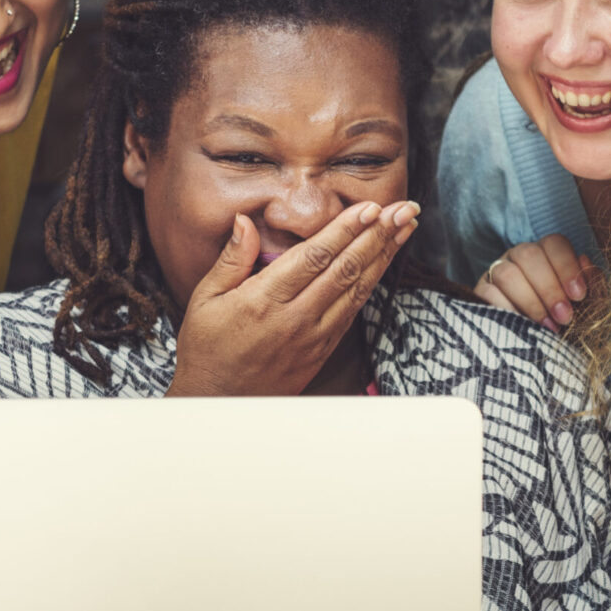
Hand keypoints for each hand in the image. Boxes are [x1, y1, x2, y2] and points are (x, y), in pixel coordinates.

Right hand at [170, 200, 418, 395]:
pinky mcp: (322, 351)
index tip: (370, 207)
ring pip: (357, 289)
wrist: (220, 402)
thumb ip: (232, 259)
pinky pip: (352, 312)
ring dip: (383, 257)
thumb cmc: (208, 349)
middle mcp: (295, 317)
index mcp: (265, 300)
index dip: (345, 229)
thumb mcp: (206, 299)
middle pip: (345, 269)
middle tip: (402, 209)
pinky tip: (383, 265)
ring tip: (404, 229)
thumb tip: (245, 221)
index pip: (315, 256)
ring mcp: (313, 337)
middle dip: (377, 235)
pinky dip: (371, 285)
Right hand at [475, 236, 597, 330]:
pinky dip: (508, 312)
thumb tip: (585, 263)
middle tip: (565, 317)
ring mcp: (497, 272)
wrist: (539, 353)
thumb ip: (593, 286)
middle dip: (549, 287)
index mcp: (547, 254)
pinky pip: (488, 294)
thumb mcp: (587, 307)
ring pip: (507, 274)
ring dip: (530, 302)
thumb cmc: (566, 323)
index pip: (554, 244)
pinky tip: (523, 329)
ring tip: (546, 327)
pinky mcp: (481, 292)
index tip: (579, 295)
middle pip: (529, 255)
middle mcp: (520, 257)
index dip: (567, 266)